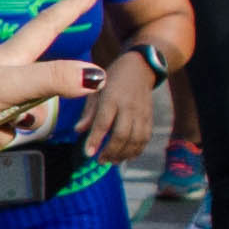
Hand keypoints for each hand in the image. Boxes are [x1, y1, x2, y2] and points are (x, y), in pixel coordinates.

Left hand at [77, 48, 163, 171]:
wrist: (140, 68)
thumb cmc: (112, 79)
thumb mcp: (96, 90)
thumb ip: (88, 112)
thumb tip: (78, 131)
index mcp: (112, 98)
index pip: (103, 123)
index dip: (95, 140)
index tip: (88, 153)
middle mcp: (129, 106)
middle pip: (122, 134)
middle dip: (111, 151)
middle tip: (100, 161)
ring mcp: (142, 112)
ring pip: (136, 139)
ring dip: (124, 154)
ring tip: (112, 161)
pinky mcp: (150, 117)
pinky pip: (146, 138)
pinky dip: (137, 150)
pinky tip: (126, 156)